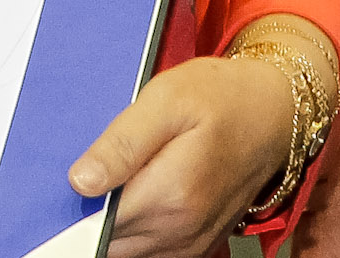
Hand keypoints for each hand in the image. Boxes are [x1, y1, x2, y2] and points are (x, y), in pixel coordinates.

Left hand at [70, 23, 319, 257]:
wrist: (274, 113)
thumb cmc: (222, 98)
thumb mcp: (167, 100)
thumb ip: (122, 143)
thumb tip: (81, 181)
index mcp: (172, 195)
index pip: (98, 222)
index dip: (74, 204)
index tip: (65, 181)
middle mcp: (183, 230)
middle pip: (109, 241)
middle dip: (90, 213)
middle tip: (91, 170)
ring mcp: (192, 242)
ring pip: (127, 250)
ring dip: (112, 223)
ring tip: (117, 177)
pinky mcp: (198, 244)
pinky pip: (150, 251)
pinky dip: (134, 230)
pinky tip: (136, 192)